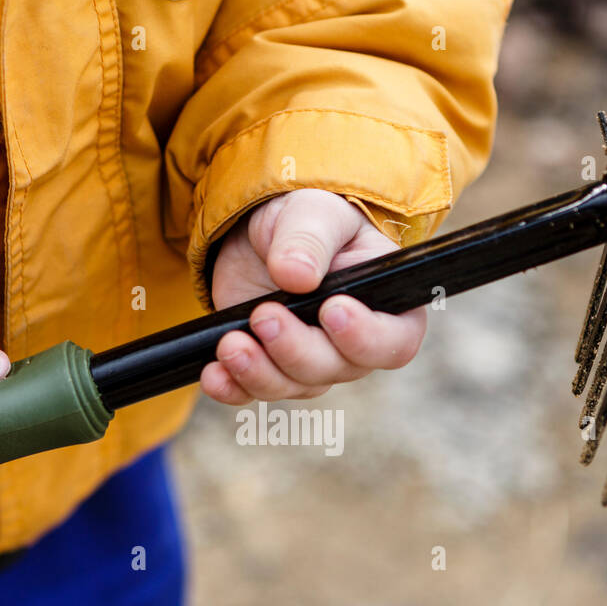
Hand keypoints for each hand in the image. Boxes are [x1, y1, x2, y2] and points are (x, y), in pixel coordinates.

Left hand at [203, 188, 426, 404]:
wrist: (265, 234)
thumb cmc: (308, 220)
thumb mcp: (314, 213)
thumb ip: (309, 239)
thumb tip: (295, 276)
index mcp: (386, 306)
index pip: (393, 341)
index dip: (365, 337)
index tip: (331, 310)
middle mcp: (353, 346)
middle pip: (334, 369)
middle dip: (296, 349)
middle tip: (263, 316)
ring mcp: (311, 362)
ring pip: (293, 385)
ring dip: (259, 372)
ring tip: (229, 343)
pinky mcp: (269, 367)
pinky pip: (254, 392)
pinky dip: (232, 388)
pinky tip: (213, 375)